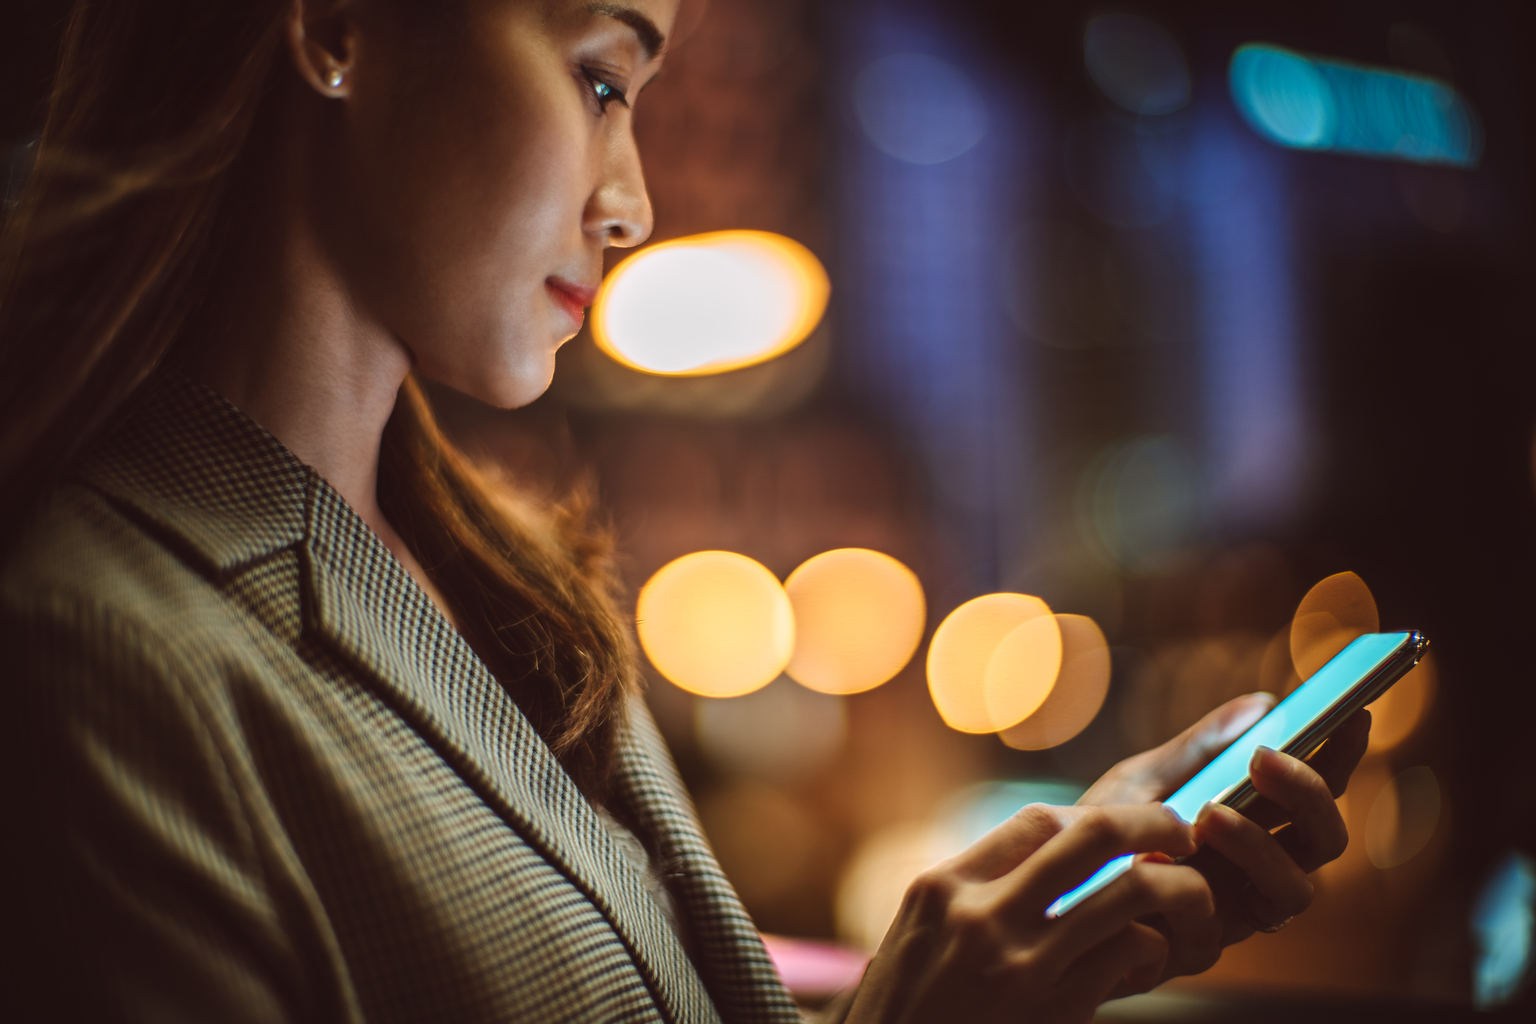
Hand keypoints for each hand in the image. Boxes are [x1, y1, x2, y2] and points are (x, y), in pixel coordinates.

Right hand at [845, 803, 1214, 1023]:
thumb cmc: (906, 1014)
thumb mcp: (917, 938)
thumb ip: (971, 895)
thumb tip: (1045, 860)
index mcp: (943, 887)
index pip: (1035, 821)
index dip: (1096, 814)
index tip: (1125, 825)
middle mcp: (980, 914)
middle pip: (1091, 834)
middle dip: (1153, 822)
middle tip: (1184, 833)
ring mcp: (1020, 963)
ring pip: (1129, 892)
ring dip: (1178, 889)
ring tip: (1195, 897)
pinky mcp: (1053, 1009)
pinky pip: (1127, 954)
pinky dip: (1151, 949)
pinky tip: (1149, 960)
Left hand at [1079, 694, 1371, 983]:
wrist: (1048, 884)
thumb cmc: (1103, 829)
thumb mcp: (1146, 778)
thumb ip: (1201, 749)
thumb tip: (1265, 703)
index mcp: (1256, 823)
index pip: (1317, 791)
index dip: (1342, 756)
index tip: (1351, 714)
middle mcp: (1258, 869)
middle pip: (1323, 840)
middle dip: (1307, 796)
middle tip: (1263, 759)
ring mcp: (1234, 911)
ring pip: (1294, 892)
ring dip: (1261, 848)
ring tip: (1211, 815)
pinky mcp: (1197, 947)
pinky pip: (1223, 932)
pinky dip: (1197, 894)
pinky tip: (1159, 866)